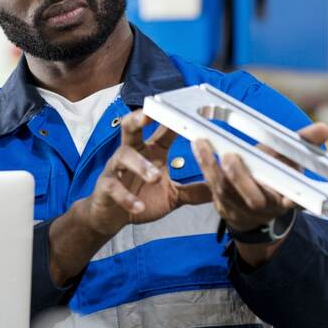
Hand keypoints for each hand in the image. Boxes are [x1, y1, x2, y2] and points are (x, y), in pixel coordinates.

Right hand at [76, 110, 212, 238]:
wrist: (112, 216)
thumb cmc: (142, 198)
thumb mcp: (173, 196)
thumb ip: (194, 191)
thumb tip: (221, 189)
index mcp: (151, 151)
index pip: (162, 129)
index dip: (173, 118)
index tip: (189, 111)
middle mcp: (133, 153)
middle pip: (131, 127)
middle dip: (139, 118)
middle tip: (150, 115)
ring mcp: (117, 168)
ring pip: (124, 155)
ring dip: (140, 164)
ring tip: (155, 177)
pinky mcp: (106, 186)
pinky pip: (114, 186)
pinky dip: (127, 197)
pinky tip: (139, 206)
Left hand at [193, 122, 327, 265]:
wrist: (255, 209)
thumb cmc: (274, 176)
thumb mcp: (290, 160)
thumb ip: (304, 144)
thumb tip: (324, 128)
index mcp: (286, 198)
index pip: (294, 200)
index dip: (293, 199)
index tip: (290, 195)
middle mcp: (264, 207)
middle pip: (253, 198)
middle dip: (241, 178)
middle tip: (230, 157)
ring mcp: (240, 208)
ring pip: (226, 192)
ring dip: (212, 169)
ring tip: (202, 145)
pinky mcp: (222, 205)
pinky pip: (210, 190)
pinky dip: (201, 176)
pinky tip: (194, 159)